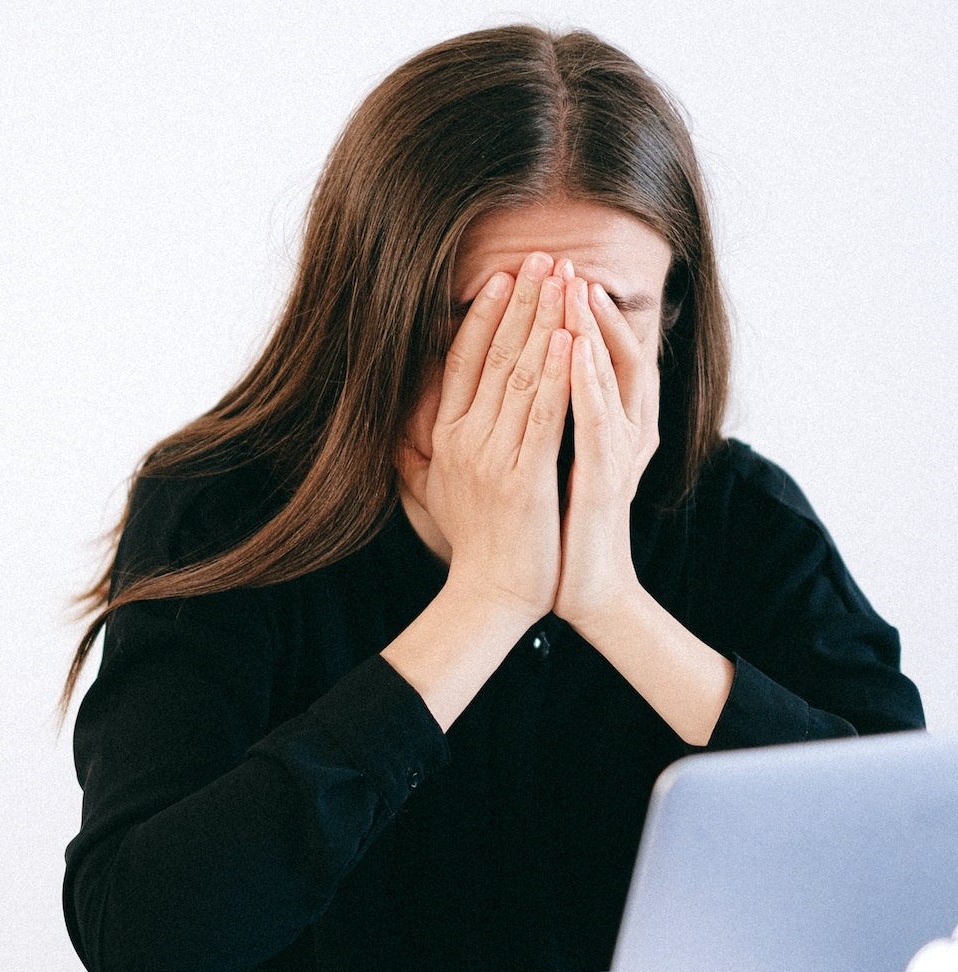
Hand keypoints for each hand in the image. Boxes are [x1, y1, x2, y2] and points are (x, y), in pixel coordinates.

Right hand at [419, 251, 571, 622]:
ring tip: (563, 277)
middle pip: (495, 356)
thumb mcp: (436, 487)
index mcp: (446, 436)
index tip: (503, 276)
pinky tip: (570, 336)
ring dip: (544, 320)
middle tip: (543, 256)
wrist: (491, 595)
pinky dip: (557, 373)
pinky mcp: (523, 478)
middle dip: (522, 301)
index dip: (483, 315)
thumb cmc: (474, 541)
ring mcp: (492, 457)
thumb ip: (424, 446)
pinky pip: (544, 414)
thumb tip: (404, 419)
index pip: (463, 361)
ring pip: (521, 375)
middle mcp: (463, 439)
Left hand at [553, 276, 659, 631]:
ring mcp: (617, 452)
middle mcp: (615, 429)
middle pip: (600, 353)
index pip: (579, 355)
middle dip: (576, 305)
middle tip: (557, 259)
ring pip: (608, 376)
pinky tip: (574, 349)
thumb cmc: (554, 531)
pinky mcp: (610, 478)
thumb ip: (521, 429)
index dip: (559, 314)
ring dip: (589, 329)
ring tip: (571, 286)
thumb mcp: (534, 468)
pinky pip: (601, 421)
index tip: (532, 276)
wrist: (581, 588)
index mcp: (594, 424)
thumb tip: (479, 397)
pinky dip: (589, 382)